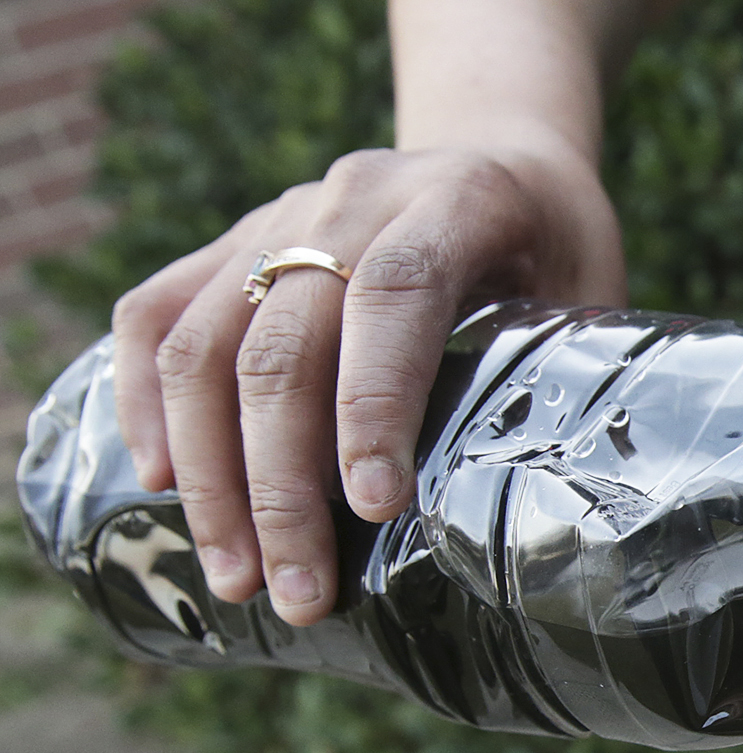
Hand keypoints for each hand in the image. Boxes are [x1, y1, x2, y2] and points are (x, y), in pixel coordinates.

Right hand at [111, 144, 625, 624]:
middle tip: (296, 592)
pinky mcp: (232, 241)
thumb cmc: (556, 254)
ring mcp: (281, 213)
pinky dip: (146, 400)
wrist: (500, 160)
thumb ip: (558, 377)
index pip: (395, 295)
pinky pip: (157, 314)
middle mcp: (355, 196)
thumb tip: (546, 516)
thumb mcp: (588, 298)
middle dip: (281, 484)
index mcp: (458, 200)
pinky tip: (161, 485)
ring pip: (205, 341)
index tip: (370, 507)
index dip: (373, 403)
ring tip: (236, 577)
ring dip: (210, 472)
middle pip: (284, 340)